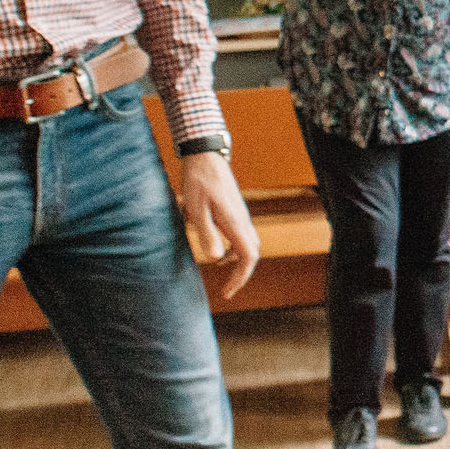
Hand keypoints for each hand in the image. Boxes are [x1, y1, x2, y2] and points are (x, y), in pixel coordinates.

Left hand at [178, 150, 258, 298]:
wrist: (205, 157)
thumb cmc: (199, 182)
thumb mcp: (197, 210)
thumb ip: (208, 235)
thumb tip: (218, 259)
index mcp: (235, 222)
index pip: (249, 257)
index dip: (240, 277)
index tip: (227, 291)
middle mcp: (242, 220)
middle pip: (253, 253)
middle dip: (242, 274)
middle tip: (227, 288)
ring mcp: (240, 215)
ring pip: (248, 244)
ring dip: (238, 261)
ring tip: (220, 272)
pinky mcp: (235, 210)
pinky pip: (240, 235)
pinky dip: (233, 249)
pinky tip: (217, 252)